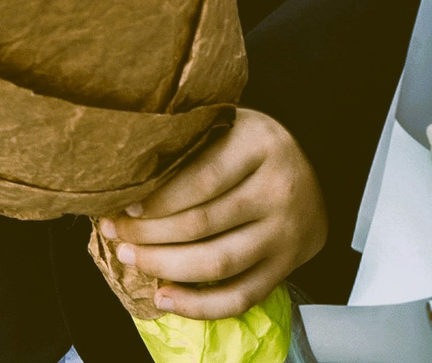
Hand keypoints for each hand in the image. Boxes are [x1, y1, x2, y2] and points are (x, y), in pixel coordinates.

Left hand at [99, 109, 325, 320]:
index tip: (125, 206)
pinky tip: (165, 298)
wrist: (315, 173)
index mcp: (261, 145)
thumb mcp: (231, 125)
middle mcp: (278, 190)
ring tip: (132, 258)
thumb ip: (192, 143)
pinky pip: (239, 297)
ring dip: (165, 267)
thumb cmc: (255, 147)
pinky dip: (198, 306)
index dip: (158, 199)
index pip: (201, 179)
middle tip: (116, 234)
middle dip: (149, 234)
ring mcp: (284, 233)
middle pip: (202, 224)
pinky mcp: (285, 267)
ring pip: (217, 264)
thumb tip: (128, 177)